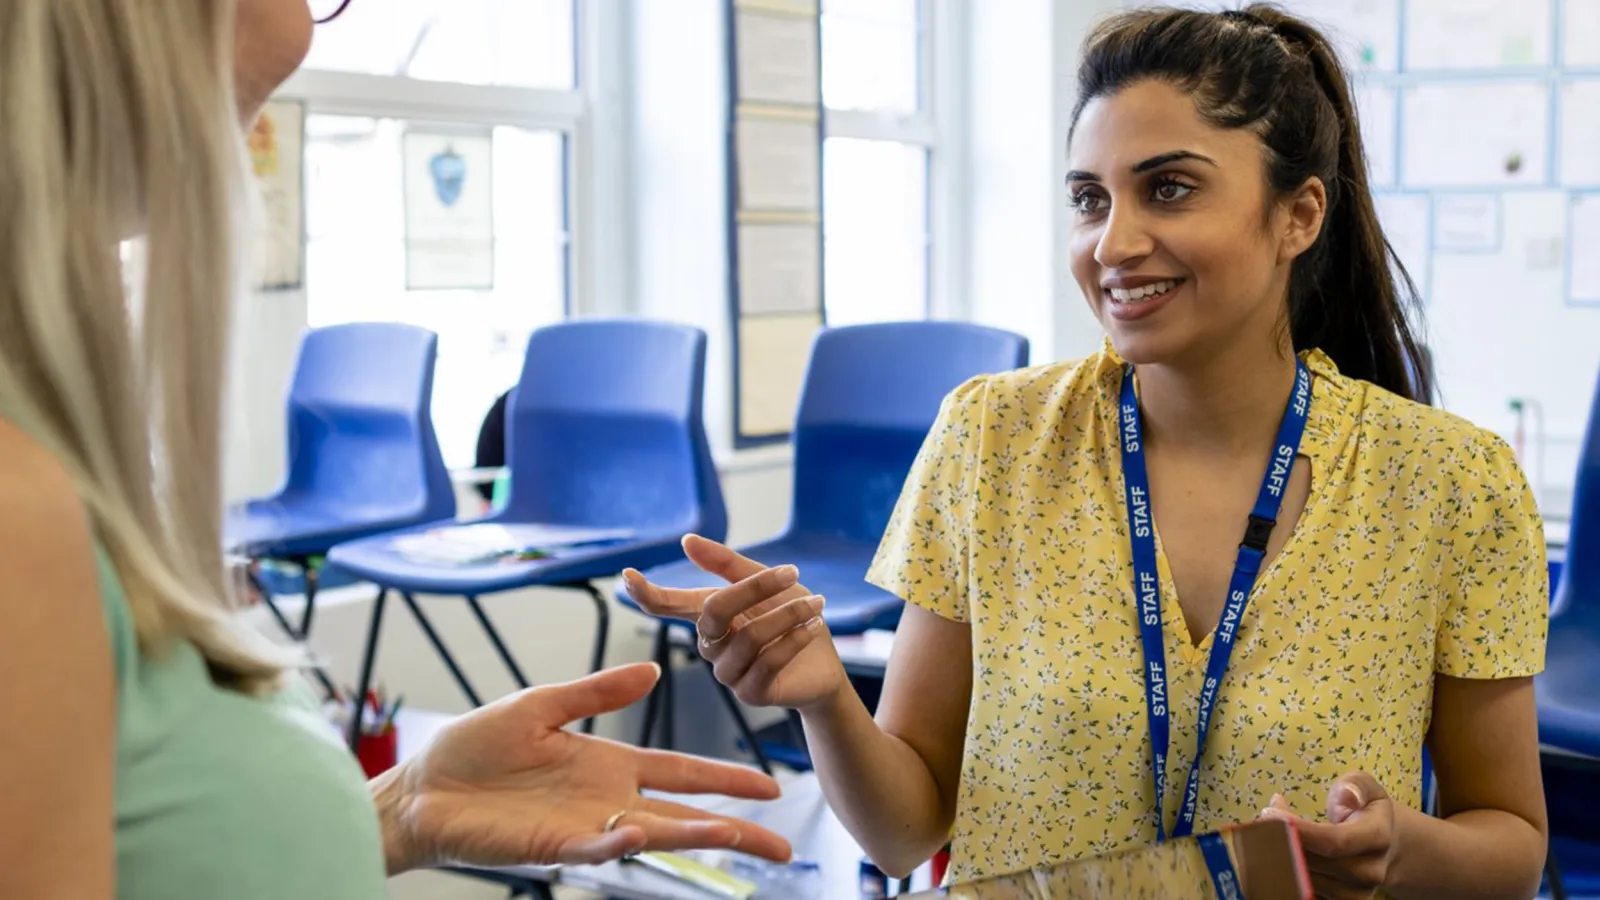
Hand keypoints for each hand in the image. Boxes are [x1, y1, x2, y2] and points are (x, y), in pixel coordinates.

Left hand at [373, 662, 792, 873]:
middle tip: (784, 844)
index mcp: (610, 764)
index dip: (725, 780)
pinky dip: (621, 844)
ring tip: (737, 837)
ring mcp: (585, 826)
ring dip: (695, 837)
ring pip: (654, 835)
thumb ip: (597, 691)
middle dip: (736, 829)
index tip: (771, 787)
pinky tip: (642, 835)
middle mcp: (608, 800)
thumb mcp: (541, 705)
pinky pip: (597, 846)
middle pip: (685, 816)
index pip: (682, 772)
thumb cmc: (475, 748)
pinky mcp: (553, 845)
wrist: (423, 787)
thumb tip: (653, 672)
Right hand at [623, 534, 846, 709]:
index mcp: (709, 616)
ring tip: (816, 604)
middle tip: (790, 572)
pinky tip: (813, 626)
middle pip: (714, 612)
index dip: (647, 593)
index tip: (627, 575)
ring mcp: (727, 672)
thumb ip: (727, 564)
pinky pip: (767, 663)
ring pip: (748, 638)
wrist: (823, 664)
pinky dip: (793, 640)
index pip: (669, 605)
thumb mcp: (766, 583)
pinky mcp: (750, 693)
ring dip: (787, 616)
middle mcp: (711, 645)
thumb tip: (686, 541)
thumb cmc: (790, 618)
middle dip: (753, 589)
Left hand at [1258, 772, 1396, 899]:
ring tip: (1267, 836)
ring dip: (1277, 859)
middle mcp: (1369, 872)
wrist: (1387, 848)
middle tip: (1258, 823)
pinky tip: (1274, 857)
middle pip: (1314, 864)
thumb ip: (1356, 785)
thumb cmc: (1367, 812)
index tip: (1269, 814)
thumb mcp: (1368, 788)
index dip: (1298, 830)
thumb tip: (1347, 795)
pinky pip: (1303, 895)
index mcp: (1377, 838)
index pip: (1333, 841)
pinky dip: (1283, 878)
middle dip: (1280, 842)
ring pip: (1305, 883)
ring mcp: (1356, 894)